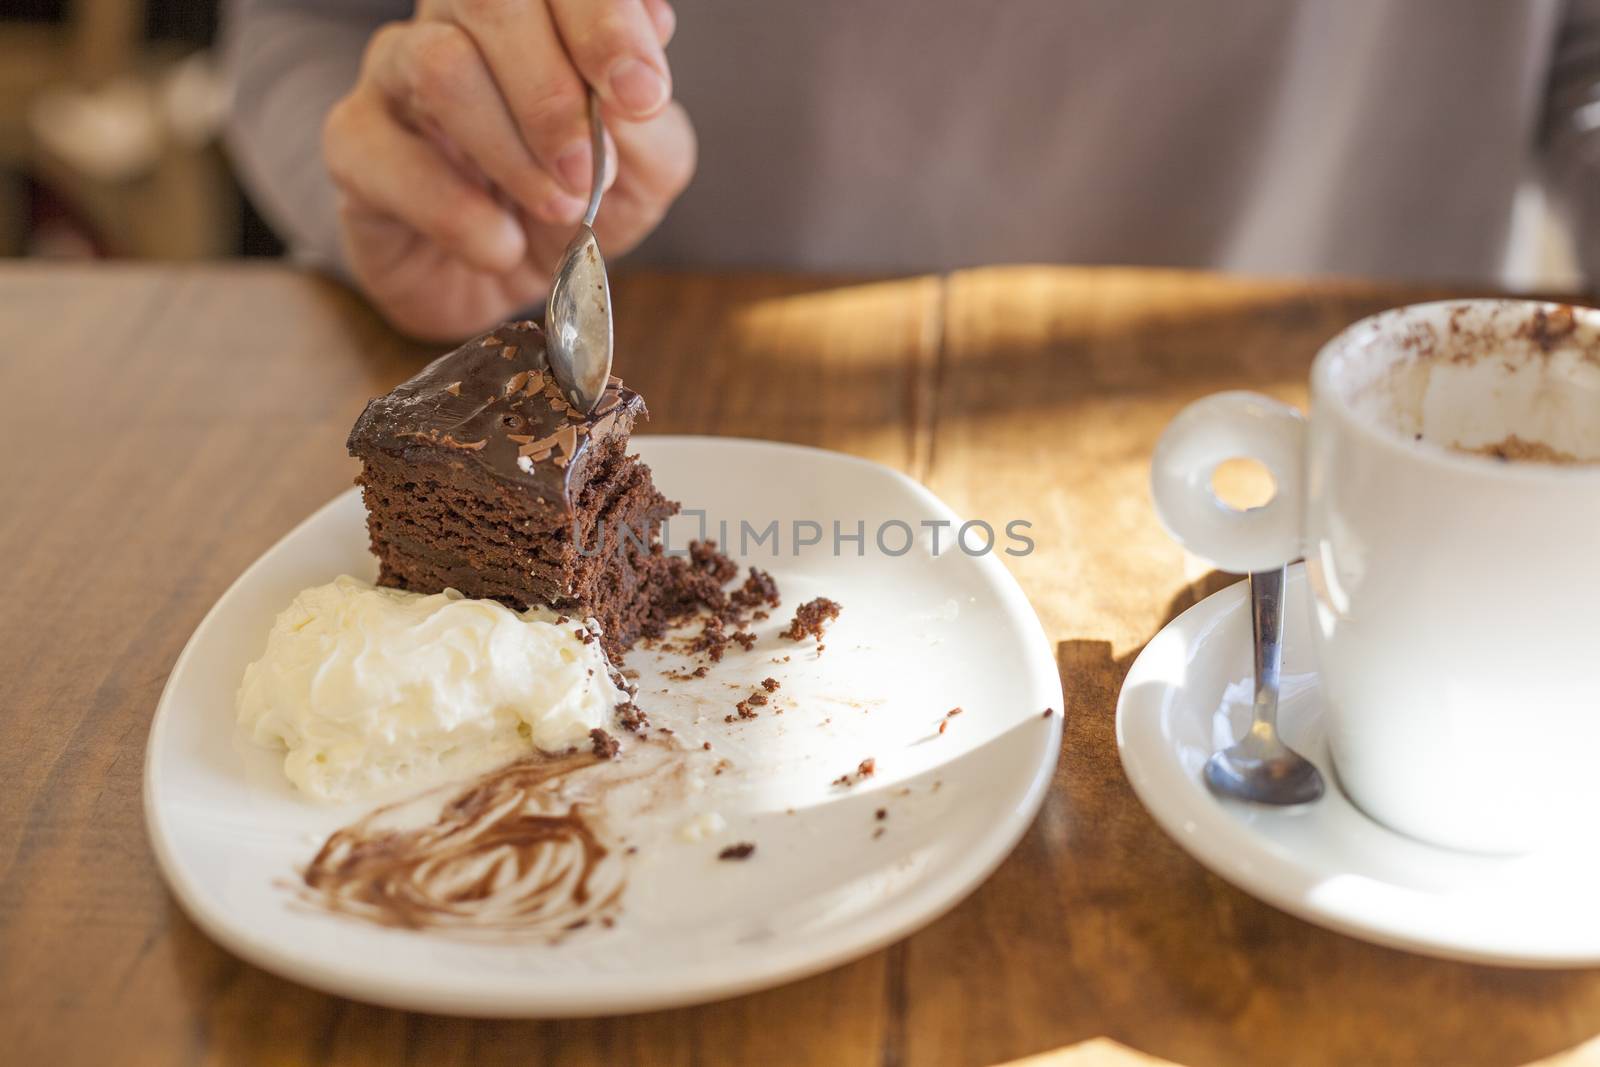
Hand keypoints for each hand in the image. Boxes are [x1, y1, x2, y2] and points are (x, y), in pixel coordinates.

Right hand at [322, 0, 693, 340]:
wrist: (510, 283)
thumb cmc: (573, 202)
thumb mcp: (642, 171)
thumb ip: (648, 120)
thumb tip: (636, 71)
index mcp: (539, 8)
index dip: (603, 21)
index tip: (641, 96)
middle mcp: (460, 17)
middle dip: (552, 90)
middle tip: (586, 167)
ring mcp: (398, 70)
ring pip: (439, 64)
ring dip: (511, 151)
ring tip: (555, 207)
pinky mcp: (354, 140)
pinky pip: (390, 154)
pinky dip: (458, 213)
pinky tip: (500, 244)